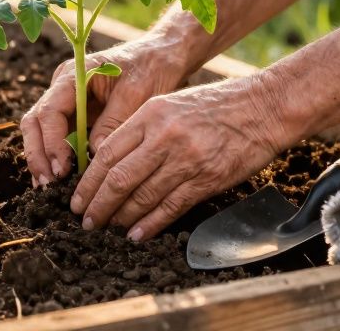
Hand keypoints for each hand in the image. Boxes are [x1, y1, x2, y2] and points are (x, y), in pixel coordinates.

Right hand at [21, 36, 190, 186]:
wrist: (160, 57)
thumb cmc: (150, 69)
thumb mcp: (137, 93)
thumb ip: (114, 122)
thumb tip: (94, 154)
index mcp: (74, 75)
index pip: (50, 110)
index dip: (52, 142)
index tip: (62, 169)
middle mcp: (62, 87)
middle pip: (36, 122)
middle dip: (38, 154)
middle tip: (47, 184)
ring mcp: (66, 101)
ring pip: (40, 132)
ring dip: (42, 159)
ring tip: (47, 188)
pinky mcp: (74, 115)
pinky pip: (56, 138)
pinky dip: (53, 158)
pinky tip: (56, 181)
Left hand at [69, 77, 289, 240]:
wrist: (262, 108)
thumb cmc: (215, 106)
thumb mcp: (170, 105)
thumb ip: (141, 130)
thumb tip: (110, 163)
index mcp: (150, 114)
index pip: (107, 153)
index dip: (88, 181)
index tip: (78, 199)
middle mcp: (164, 136)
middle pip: (118, 178)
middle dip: (97, 204)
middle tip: (86, 220)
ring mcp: (186, 159)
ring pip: (142, 196)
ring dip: (121, 217)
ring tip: (109, 228)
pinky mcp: (206, 179)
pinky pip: (170, 207)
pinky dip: (150, 224)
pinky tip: (137, 234)